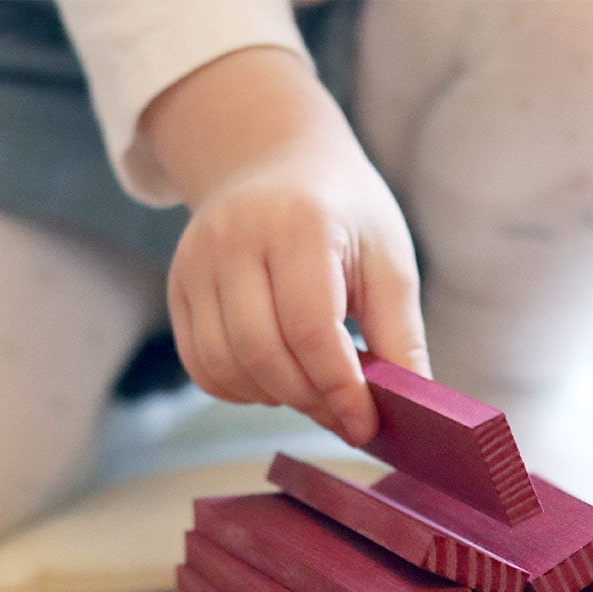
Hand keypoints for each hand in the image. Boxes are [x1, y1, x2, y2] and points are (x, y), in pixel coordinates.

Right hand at [141, 47, 428, 445]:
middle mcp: (234, 238)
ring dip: (275, 398)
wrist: (277, 164)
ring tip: (312, 390)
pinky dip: (241, 391)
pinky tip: (276, 380)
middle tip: (343, 415)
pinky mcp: (178, 288)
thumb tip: (415, 409)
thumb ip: (400, 337)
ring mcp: (195, 263)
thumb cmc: (346, 218)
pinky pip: (201, 366)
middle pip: (262, 353)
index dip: (340, 389)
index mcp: (298, 224)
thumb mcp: (389, 263)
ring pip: (225, 366)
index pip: (311, 328)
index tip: (365, 425)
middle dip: (310, 400)